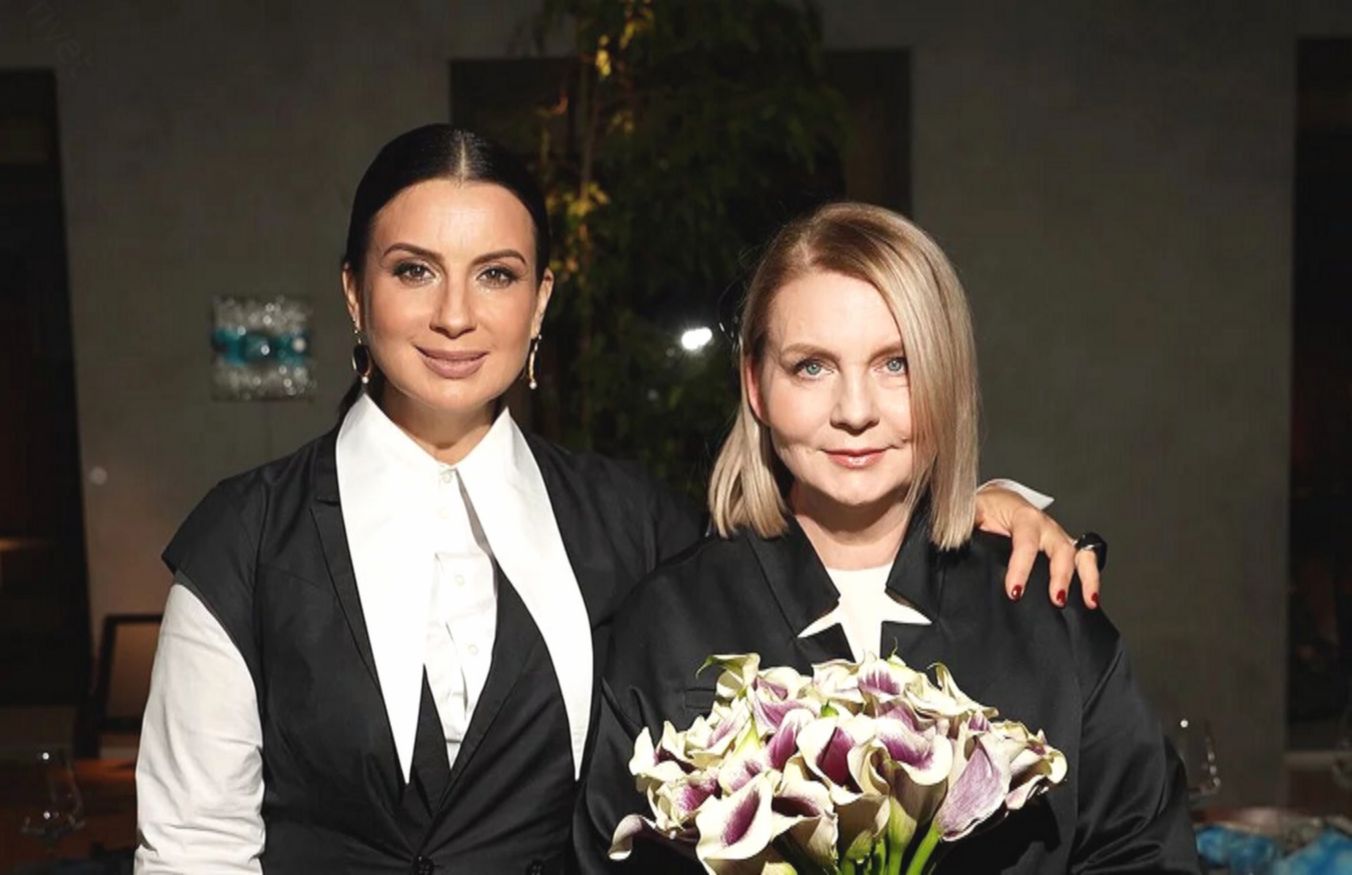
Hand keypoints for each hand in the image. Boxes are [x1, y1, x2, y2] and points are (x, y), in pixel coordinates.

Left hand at [973, 487, 1101, 608]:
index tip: (1014, 590)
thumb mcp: (972, 511)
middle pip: (1061, 549)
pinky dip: (1092, 578)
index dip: (1021, 567)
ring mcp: (1057, 538)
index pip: (1025, 542)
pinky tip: (1091, 599)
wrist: (997, 500)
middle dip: (1060, 575)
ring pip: (1081, 554)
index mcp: (1023, 516)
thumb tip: (952, 537)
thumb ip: (965, 523)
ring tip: (1088, 602)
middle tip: (1055, 599)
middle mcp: (1046, 526)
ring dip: (1087, 578)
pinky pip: (1085, 561)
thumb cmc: (986, 507)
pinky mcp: (1063, 549)